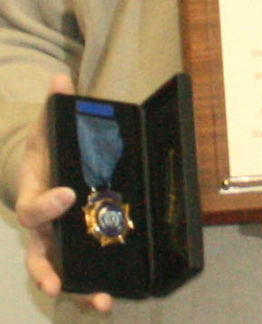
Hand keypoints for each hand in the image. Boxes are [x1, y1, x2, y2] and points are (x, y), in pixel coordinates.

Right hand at [14, 74, 112, 311]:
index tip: (67, 195)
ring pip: (58, 271)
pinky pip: (77, 270)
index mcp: (34, 195)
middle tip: (62, 285)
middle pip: (39, 253)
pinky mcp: (71, 248)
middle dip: (50, 271)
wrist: (41, 169)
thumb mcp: (48, 125)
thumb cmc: (45, 148)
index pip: (35, 205)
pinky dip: (89, 286)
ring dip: (77, 289)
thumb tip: (61, 77)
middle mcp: (41, 226)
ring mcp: (55, 240)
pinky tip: (110, 296)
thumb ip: (55, 106)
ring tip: (101, 303)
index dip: (48, 203)